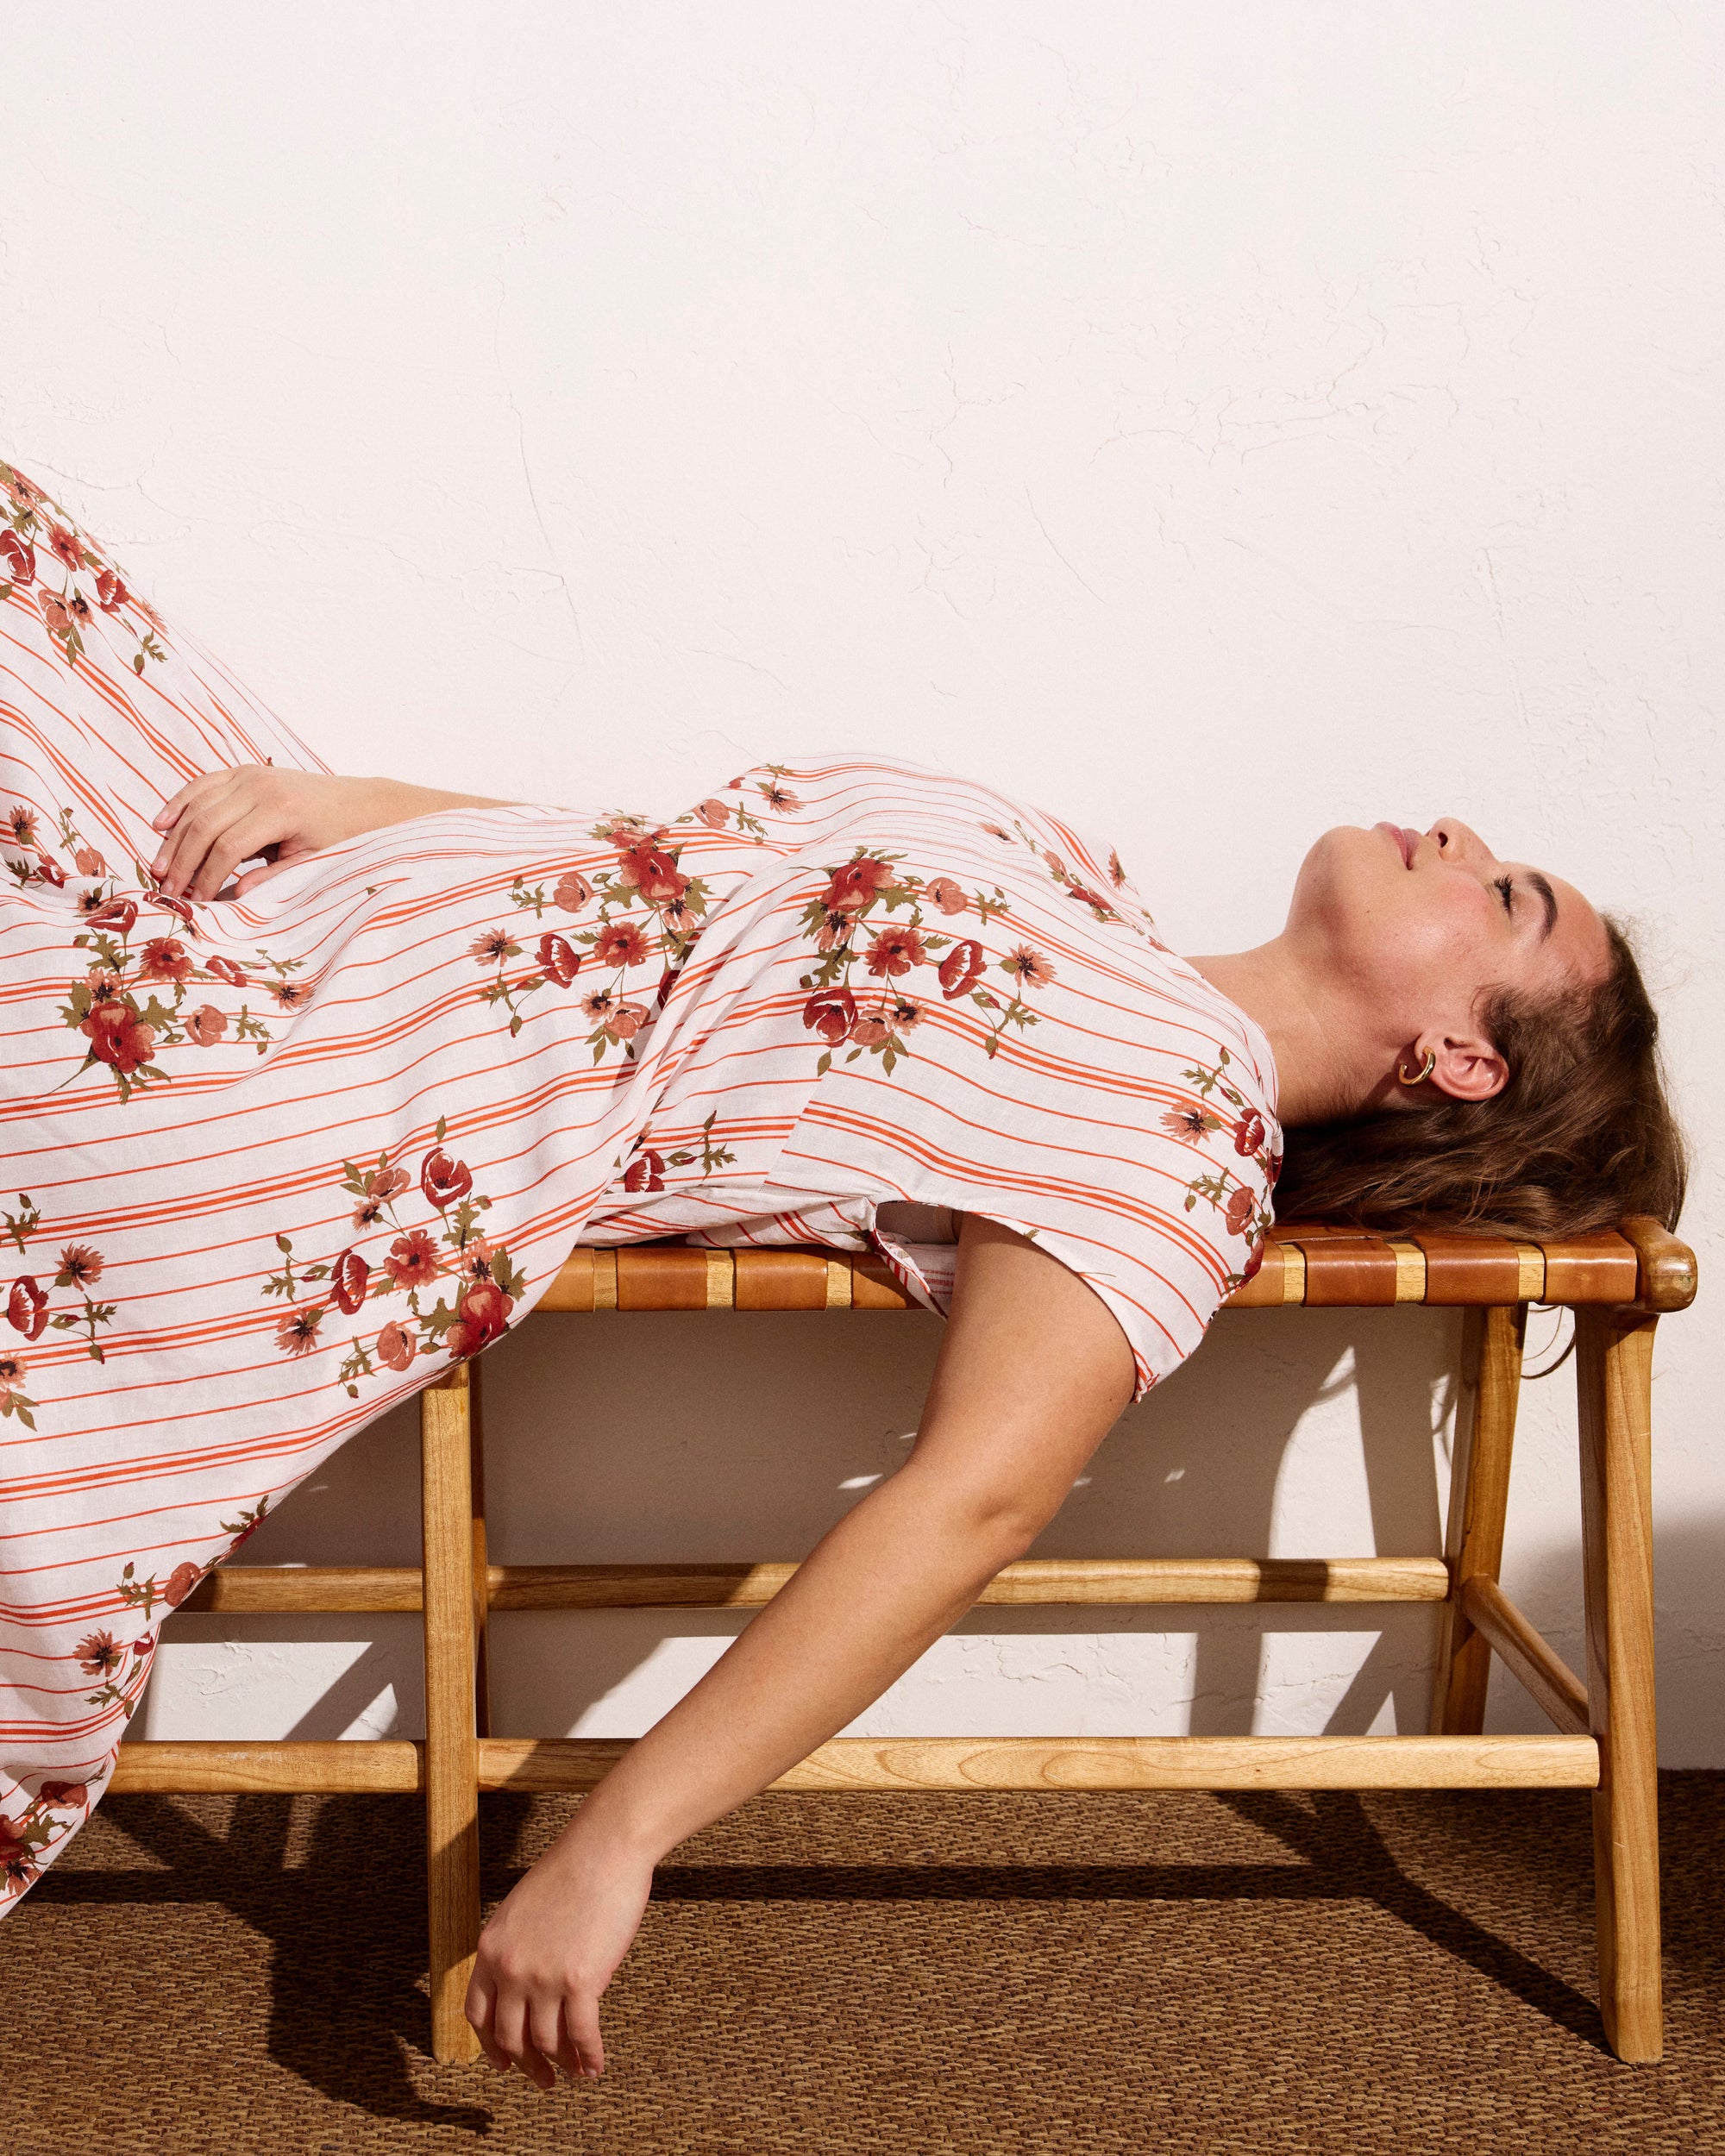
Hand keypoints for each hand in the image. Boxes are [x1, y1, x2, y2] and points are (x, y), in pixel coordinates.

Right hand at [148, 765, 514, 900]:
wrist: (357, 803)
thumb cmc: (338, 838)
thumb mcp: (313, 863)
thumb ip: (275, 878)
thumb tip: (236, 895)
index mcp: (279, 812)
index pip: (229, 847)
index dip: (208, 876)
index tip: (195, 901)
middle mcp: (260, 787)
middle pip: (205, 825)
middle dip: (184, 861)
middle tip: (166, 889)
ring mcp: (249, 775)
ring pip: (197, 805)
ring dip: (174, 838)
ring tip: (158, 868)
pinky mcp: (243, 770)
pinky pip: (201, 784)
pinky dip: (178, 803)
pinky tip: (160, 825)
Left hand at [465, 1826, 653, 2084]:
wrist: (604, 1848)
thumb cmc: (571, 1871)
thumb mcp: (523, 1910)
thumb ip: (515, 1950)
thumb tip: (524, 1990)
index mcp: (491, 1948)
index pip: (478, 2014)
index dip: (491, 2045)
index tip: (505, 2063)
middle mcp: (510, 1968)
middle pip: (511, 2036)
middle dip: (528, 2064)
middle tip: (543, 2079)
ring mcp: (544, 1977)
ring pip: (546, 2042)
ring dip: (562, 2064)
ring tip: (575, 2073)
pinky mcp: (581, 1980)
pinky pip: (581, 2035)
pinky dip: (588, 2056)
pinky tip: (595, 2066)